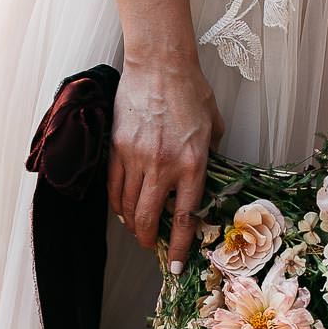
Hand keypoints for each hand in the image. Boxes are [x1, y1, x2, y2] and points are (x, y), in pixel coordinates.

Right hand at [108, 55, 224, 273]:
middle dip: (148, 239)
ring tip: (136, 229)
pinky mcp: (117, 147)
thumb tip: (205, 176)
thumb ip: (210, 155)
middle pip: (148, 218)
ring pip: (127, 206)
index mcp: (192, 164)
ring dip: (131, 224)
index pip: (183, 217)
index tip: (173, 264)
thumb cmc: (190, 91)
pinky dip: (117, 203)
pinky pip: (114, 186)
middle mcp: (163, 166)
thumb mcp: (213, 126)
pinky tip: (122, 208)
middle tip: (150, 246)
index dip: (177, 246)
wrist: (160, 64)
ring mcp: (137, 158)